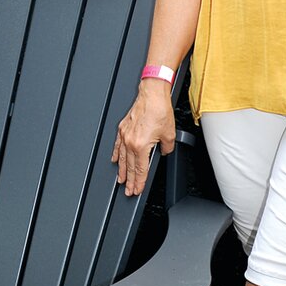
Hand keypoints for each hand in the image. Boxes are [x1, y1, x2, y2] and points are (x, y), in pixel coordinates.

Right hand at [112, 81, 175, 196]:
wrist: (152, 95)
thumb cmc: (160, 110)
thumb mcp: (169, 134)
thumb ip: (166, 148)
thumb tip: (163, 151)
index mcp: (141, 145)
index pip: (140, 169)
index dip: (140, 182)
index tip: (137, 189)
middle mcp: (131, 141)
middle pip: (130, 166)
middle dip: (130, 181)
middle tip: (128, 191)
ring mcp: (125, 135)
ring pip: (122, 158)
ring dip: (122, 171)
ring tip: (121, 180)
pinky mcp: (123, 128)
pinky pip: (117, 145)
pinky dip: (116, 154)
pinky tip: (115, 160)